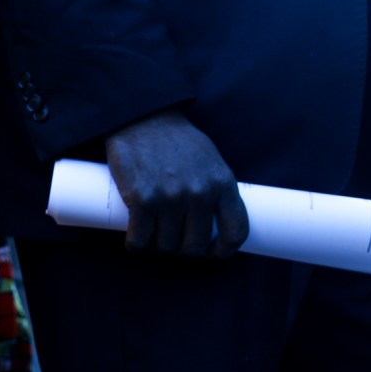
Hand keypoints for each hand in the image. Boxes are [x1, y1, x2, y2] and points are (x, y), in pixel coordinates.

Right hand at [105, 108, 248, 257]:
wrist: (143, 118)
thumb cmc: (176, 141)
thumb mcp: (210, 159)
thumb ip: (214, 187)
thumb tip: (213, 220)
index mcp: (222, 183)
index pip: (235, 232)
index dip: (223, 250)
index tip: (212, 253)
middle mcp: (199, 194)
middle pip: (194, 245)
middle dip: (182, 249)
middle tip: (172, 240)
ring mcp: (170, 198)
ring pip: (166, 246)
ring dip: (157, 247)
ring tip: (151, 235)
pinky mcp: (142, 200)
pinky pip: (139, 241)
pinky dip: (136, 246)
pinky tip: (135, 242)